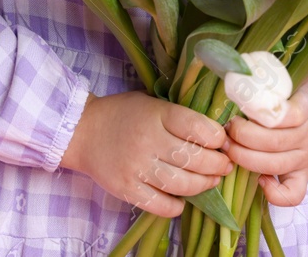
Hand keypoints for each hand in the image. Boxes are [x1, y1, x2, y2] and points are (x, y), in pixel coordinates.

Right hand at [59, 91, 234, 216]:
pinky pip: (159, 205)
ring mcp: (137, 167)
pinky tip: (182, 199)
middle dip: (218, 164)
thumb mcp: (151, 103)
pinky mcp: (126, 189)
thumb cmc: (122, 114)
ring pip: (182, 184)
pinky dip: (176, 206)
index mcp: (157, 115)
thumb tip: (214, 133)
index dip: (217, 137)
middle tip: (224, 165)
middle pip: (195, 159)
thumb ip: (178, 116)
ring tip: (211, 181)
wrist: (82, 131)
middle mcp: (149, 141)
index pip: (197, 128)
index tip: (222, 141)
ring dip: (204, 185)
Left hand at [224, 75, 307, 206]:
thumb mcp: (286, 83)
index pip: (282, 115)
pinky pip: (293, 194)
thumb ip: (267, 89)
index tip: (238, 110)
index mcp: (306, 109)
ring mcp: (307, 158)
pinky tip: (259, 180)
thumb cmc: (296, 94)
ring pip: (275, 165)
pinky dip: (274, 193)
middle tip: (226, 131)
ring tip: (230, 148)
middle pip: (273, 142)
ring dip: (246, 158)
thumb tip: (234, 88)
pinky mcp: (305, 175)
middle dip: (241, 138)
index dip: (254, 114)